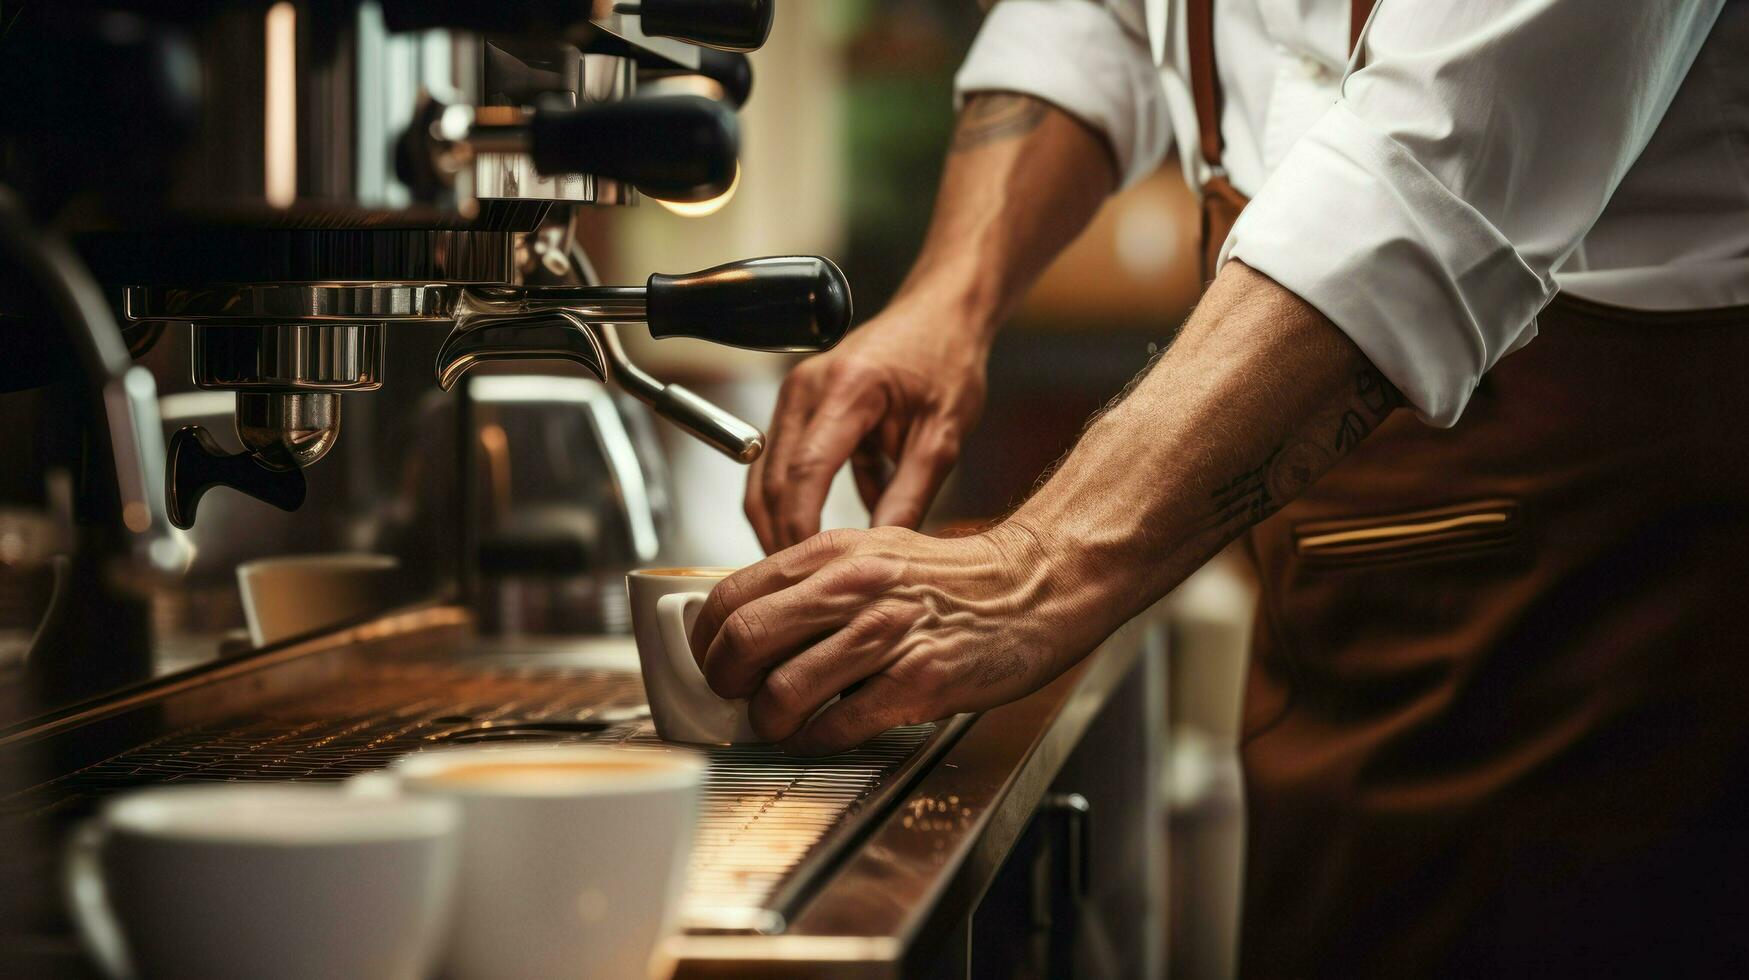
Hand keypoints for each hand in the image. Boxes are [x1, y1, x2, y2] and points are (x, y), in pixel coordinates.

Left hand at [688, 522, 1110, 755]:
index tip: (712, 662)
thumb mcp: (872, 553)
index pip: (731, 595)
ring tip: (779, 723)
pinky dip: (819, 739)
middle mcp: (854, 587)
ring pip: (784, 689)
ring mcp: (887, 635)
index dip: (705, 641)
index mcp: (833, 553)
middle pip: (744, 639)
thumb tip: (751, 626)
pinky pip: (840, 724)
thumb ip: (813, 583)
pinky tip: (826, 733)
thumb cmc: (953, 580)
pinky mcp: (919, 680)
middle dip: (725, 682)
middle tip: (736, 697)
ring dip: (769, 720)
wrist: (1034, 586)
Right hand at [746, 300, 988, 553]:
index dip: (800, 530)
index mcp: (847, 389)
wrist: (940, 316)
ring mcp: (794, 395)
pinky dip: (798, 502)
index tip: (811, 574)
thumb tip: (878, 553)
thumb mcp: (942, 437)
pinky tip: (827, 534)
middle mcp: (806, 388)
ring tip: (809, 572)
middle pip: (770, 481)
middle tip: (802, 589)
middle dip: (780, 538)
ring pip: (765, 477)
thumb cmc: (946, 363)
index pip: (804, 473)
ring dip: (782, 523)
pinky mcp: (797, 406)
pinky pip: (782, 465)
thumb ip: (909, 496)